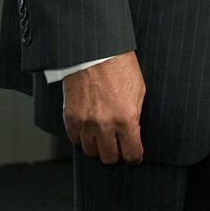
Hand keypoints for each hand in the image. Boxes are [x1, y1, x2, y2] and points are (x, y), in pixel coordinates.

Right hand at [62, 50, 145, 164]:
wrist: (95, 52)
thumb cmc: (119, 66)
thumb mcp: (139, 90)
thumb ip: (135, 114)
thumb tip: (133, 132)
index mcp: (126, 118)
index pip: (131, 152)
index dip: (134, 158)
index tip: (135, 157)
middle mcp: (104, 124)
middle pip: (109, 157)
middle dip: (116, 155)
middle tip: (119, 149)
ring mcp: (85, 122)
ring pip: (90, 151)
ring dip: (98, 148)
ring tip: (103, 139)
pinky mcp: (70, 116)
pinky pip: (75, 139)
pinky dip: (82, 137)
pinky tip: (89, 130)